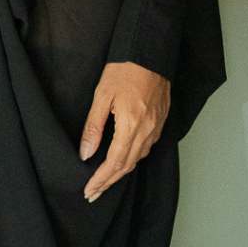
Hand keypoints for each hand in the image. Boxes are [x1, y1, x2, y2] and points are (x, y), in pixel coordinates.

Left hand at [78, 60, 169, 200]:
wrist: (150, 53)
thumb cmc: (125, 69)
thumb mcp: (102, 96)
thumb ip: (93, 127)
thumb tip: (86, 154)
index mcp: (131, 125)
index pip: (114, 162)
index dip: (101, 180)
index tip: (89, 191)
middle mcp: (147, 130)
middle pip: (127, 166)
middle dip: (109, 182)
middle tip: (93, 193)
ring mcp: (157, 127)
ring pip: (138, 159)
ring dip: (120, 172)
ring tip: (104, 181)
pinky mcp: (161, 122)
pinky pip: (146, 148)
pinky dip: (132, 158)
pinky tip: (122, 159)